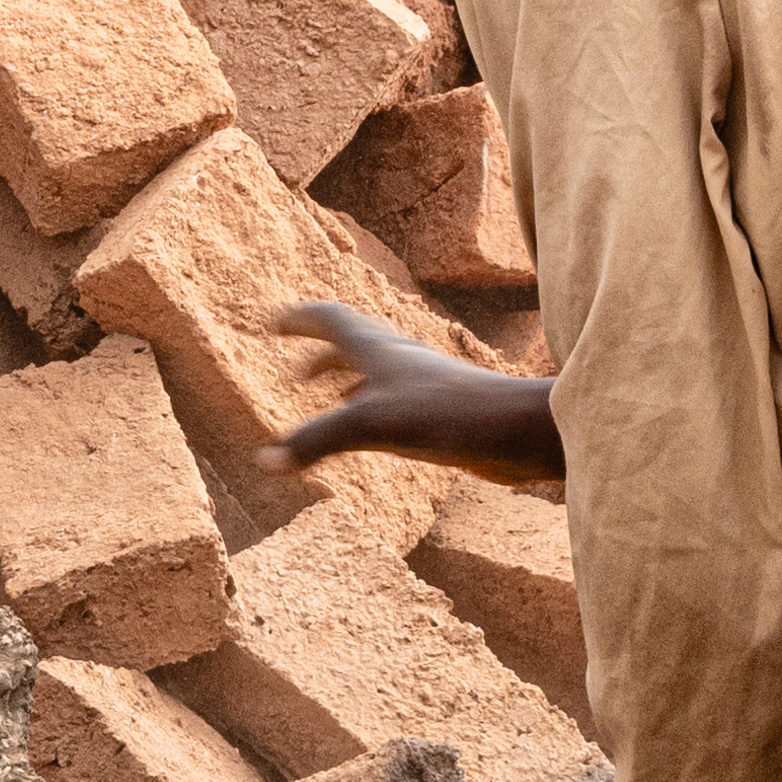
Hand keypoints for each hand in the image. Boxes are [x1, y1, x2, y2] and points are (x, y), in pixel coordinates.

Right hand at [273, 305, 560, 478]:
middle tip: (292, 374)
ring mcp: (419, 386)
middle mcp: (397, 360)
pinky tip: (374, 433)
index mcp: (377, 348)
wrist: (518, 430)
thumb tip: (264, 462)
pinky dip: (371, 409)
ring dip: (345, 380)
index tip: (273, 323)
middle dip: (318, 355)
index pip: (330, 320)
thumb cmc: (448, 414)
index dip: (300, 320)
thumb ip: (317, 441)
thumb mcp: (370, 425)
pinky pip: (393, 404)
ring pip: (374, 374)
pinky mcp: (438, 413)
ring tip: (324, 398)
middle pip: (351, 344)